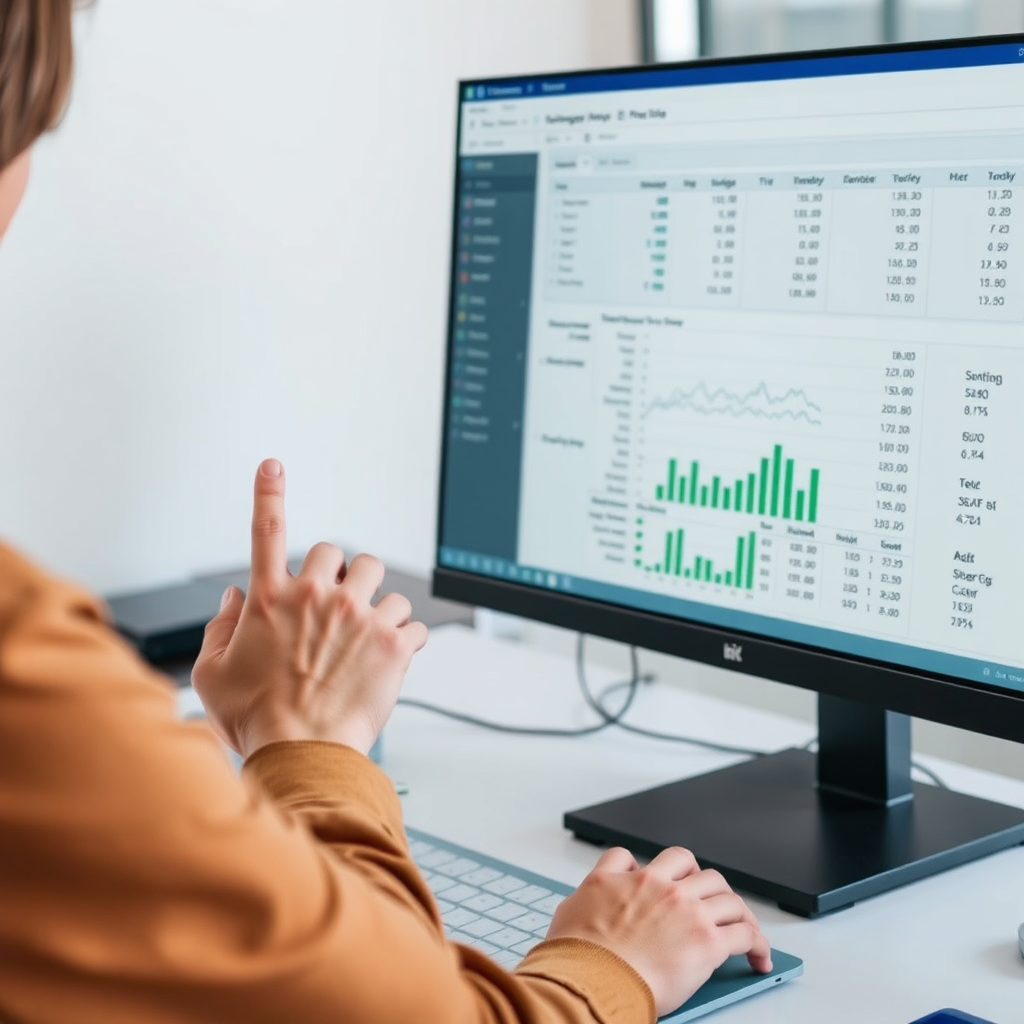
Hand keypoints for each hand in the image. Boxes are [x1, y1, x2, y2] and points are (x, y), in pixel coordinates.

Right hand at [192, 458, 428, 757]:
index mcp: (270, 599)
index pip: (267, 530)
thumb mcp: (211, 676)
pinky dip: (406, 636)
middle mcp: (317, 597)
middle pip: (340, 551)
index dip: (268, 493)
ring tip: (366, 635)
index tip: (272, 466)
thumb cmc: (256, 719)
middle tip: (338, 604)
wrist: (302, 753)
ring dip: (375, 601)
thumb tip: (235, 600)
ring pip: (381, 579)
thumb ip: (219, 630)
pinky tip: (391, 657)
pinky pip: (413, 621)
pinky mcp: (393, 642)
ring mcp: (359, 616)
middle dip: (339, 573)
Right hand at [546, 846, 771, 1015]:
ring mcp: (689, 912)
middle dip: (711, 887)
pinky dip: (757, 942)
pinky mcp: (708, 943)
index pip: (667, 859)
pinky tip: (758, 955)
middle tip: (713, 905)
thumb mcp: (577, 899)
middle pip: (704, 873)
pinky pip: (746, 933)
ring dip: (739, 912)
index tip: (679, 882)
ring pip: (729, 897)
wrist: (593, 979)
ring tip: (744, 927)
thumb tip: (608, 878)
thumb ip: (601, 880)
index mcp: (636, 877)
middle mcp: (665, 888)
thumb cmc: (581, 951)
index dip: (675, 869)